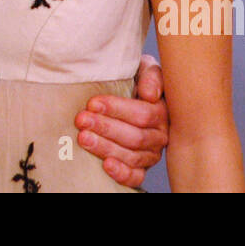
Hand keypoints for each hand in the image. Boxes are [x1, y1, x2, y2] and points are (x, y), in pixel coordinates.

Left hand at [74, 54, 168, 188]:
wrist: (131, 94)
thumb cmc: (138, 81)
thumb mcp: (146, 69)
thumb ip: (151, 75)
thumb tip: (150, 94)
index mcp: (162, 112)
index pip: (142, 114)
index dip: (117, 109)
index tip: (92, 103)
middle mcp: (159, 136)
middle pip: (135, 137)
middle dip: (106, 128)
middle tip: (82, 120)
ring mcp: (151, 154)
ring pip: (132, 156)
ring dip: (106, 148)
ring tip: (84, 138)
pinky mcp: (140, 169)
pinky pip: (136, 177)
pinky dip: (122, 174)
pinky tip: (105, 166)